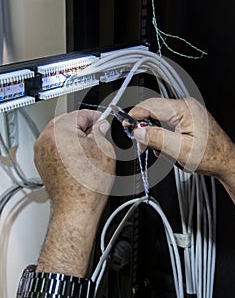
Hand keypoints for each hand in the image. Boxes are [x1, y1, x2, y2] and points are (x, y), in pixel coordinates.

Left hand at [34, 109, 115, 275]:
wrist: (76, 208)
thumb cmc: (88, 185)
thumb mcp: (104, 150)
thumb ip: (102, 131)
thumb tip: (100, 126)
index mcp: (60, 131)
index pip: (81, 113)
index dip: (96, 116)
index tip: (103, 120)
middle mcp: (46, 139)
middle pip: (68, 121)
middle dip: (84, 126)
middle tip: (98, 134)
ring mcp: (42, 151)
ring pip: (61, 133)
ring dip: (75, 136)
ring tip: (89, 148)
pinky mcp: (42, 161)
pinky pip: (56, 146)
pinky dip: (67, 147)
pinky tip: (80, 157)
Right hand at [129, 97, 234, 176]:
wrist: (226, 160)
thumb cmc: (211, 155)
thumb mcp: (181, 150)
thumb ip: (157, 138)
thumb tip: (139, 131)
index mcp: (184, 109)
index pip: (151, 106)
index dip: (135, 115)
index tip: (126, 125)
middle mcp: (186, 106)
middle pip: (154, 111)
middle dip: (145, 128)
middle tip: (142, 145)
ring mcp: (187, 111)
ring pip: (159, 118)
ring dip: (155, 134)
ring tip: (161, 150)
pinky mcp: (187, 118)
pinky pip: (167, 122)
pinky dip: (162, 134)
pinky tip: (168, 147)